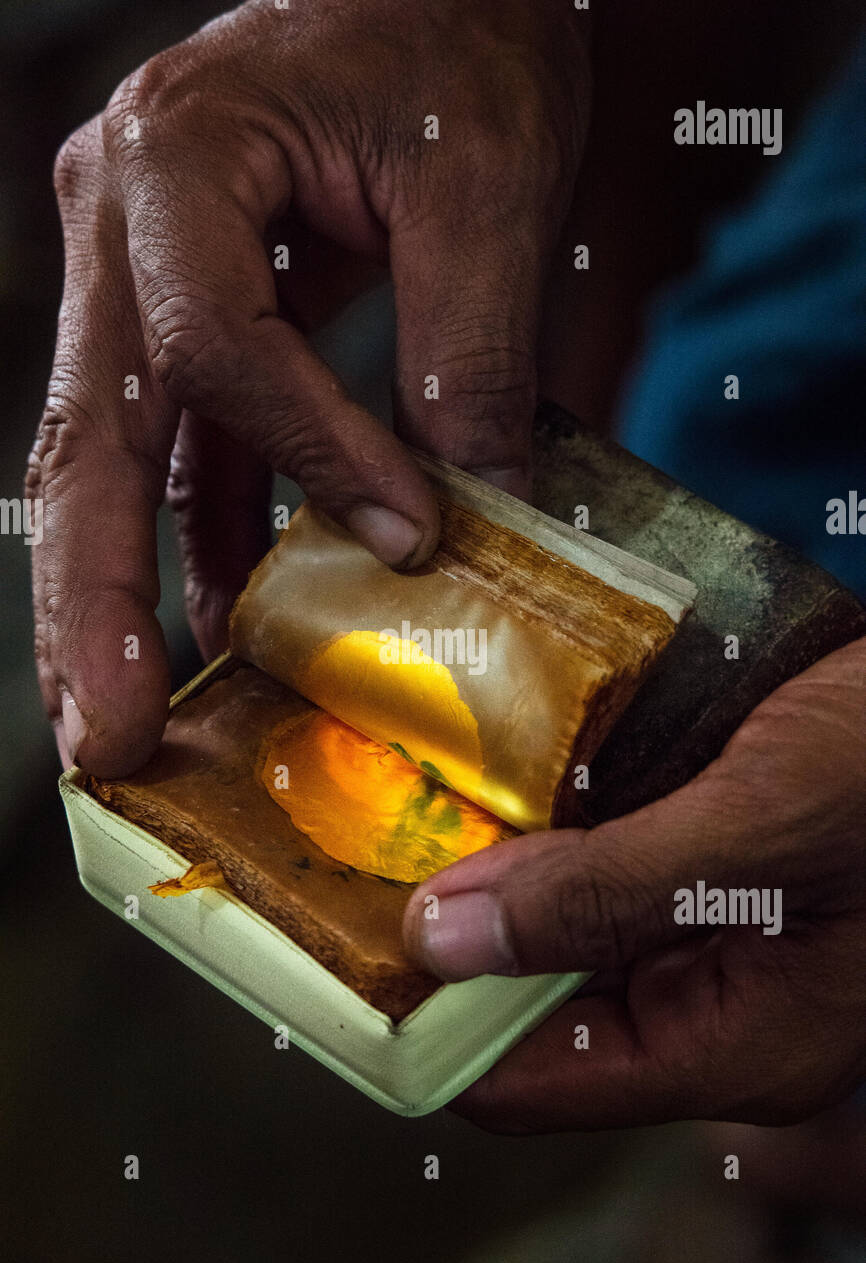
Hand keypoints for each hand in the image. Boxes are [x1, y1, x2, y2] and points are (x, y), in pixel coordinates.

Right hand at [27, 0, 589, 775]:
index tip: (409, 537)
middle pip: (85, 441)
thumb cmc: (452, 32)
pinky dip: (202, 546)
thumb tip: (475, 514)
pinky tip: (223, 635)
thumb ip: (471, 347)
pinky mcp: (183, 324)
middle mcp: (119, 226)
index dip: (311, 457)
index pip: (214, 347)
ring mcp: (136, 280)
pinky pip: (180, 456)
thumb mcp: (486, 176)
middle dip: (92, 605)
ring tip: (119, 728)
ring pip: (106, 467)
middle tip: (104, 739)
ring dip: (117, 604)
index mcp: (173, 161)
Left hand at [403, 638, 865, 1131]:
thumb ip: (605, 894)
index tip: (335, 948)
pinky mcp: (721, 878)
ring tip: (418, 798)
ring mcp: (724, 943)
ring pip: (565, 936)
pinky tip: (509, 773)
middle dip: (452, 936)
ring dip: (499, 874)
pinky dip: (555, 832)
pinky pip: (608, 878)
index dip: (426, 1027)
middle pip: (536, 1008)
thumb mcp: (765, 824)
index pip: (531, 1083)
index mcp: (738, 1043)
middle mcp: (722, 1009)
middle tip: (367, 842)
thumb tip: (439, 943)